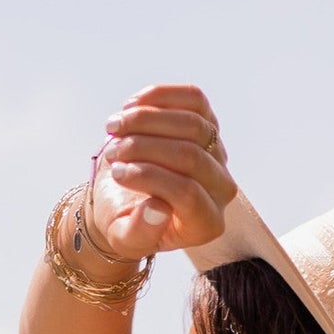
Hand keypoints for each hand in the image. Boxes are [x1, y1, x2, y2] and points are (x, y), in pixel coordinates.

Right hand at [89, 82, 235, 258]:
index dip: (149, 177)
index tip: (117, 173)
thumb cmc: (126, 220)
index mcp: (205, 224)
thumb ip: (140, 233)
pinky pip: (194, 99)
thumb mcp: (124, 237)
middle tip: (112, 152)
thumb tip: (158, 208)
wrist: (125, 196)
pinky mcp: (208, 122)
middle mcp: (221, 189)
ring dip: (146, 120)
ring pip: (192, 123)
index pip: (188, 194)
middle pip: (191, 156)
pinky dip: (159, 96)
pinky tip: (131, 106)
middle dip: (144, 147)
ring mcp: (218, 154)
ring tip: (114, 128)